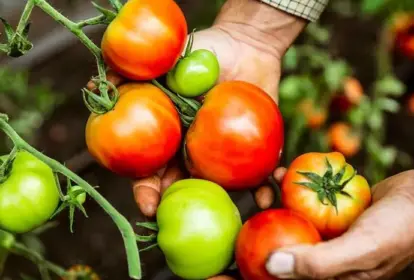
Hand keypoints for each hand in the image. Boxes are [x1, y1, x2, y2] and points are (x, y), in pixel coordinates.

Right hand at [87, 0, 305, 218]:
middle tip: (184, 222)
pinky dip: (263, 186)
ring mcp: (224, 153)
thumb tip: (96, 84)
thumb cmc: (204, 52)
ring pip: (220, 188)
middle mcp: (195, 151)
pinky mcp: (254, 149)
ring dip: (224, 206)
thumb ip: (133, 72)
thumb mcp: (165, 59)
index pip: (151, 171)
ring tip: (231, 216)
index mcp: (171, 138)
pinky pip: (259, 173)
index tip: (148, 206)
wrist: (246, 45)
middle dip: (181, 209)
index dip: (146, 191)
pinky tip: (267, 196)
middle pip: (184, 188)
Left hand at [265, 161, 413, 279]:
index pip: (286, 274)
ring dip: (278, 197)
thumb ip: (317, 263)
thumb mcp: (360, 250)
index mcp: (330, 276)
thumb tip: (271, 267)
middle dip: (265, 219)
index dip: (260, 261)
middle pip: (285, 241)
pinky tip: (286, 172)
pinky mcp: (334, 209)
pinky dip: (296, 186)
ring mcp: (330, 230)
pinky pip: (307, 199)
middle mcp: (327, 255)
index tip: (244, 237)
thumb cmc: (400, 230)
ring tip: (271, 179)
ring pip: (293, 216)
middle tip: (260, 195)